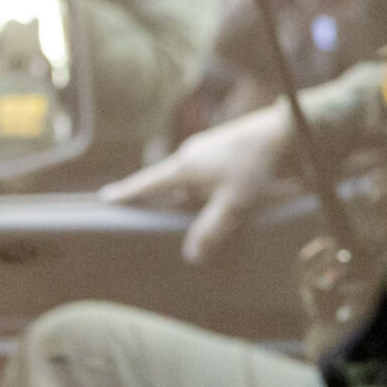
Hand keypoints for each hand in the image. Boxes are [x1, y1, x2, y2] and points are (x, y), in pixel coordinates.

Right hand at [101, 106, 291, 263]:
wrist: (280, 131)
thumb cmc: (254, 166)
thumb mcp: (233, 204)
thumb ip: (211, 230)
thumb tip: (191, 256)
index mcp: (184, 167)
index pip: (147, 184)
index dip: (126, 193)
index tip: (105, 198)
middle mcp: (188, 154)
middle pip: (167, 183)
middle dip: (161, 200)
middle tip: (152, 213)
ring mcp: (204, 147)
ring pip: (188, 178)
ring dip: (189, 195)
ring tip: (200, 210)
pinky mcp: (219, 146)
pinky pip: (202, 171)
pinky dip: (204, 186)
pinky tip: (221, 194)